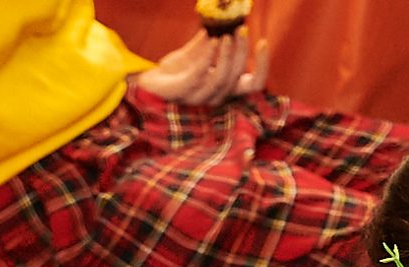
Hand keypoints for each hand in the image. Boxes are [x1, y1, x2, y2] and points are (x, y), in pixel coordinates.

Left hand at [133, 29, 271, 104]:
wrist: (146, 83)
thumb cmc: (172, 72)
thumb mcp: (192, 55)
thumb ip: (204, 45)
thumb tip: (216, 27)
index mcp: (224, 88)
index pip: (254, 83)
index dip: (263, 65)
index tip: (262, 41)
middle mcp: (217, 95)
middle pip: (239, 77)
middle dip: (242, 52)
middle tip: (241, 30)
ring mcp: (200, 96)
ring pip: (223, 78)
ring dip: (227, 55)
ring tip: (225, 35)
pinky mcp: (183, 91)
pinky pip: (201, 74)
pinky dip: (208, 57)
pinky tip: (211, 39)